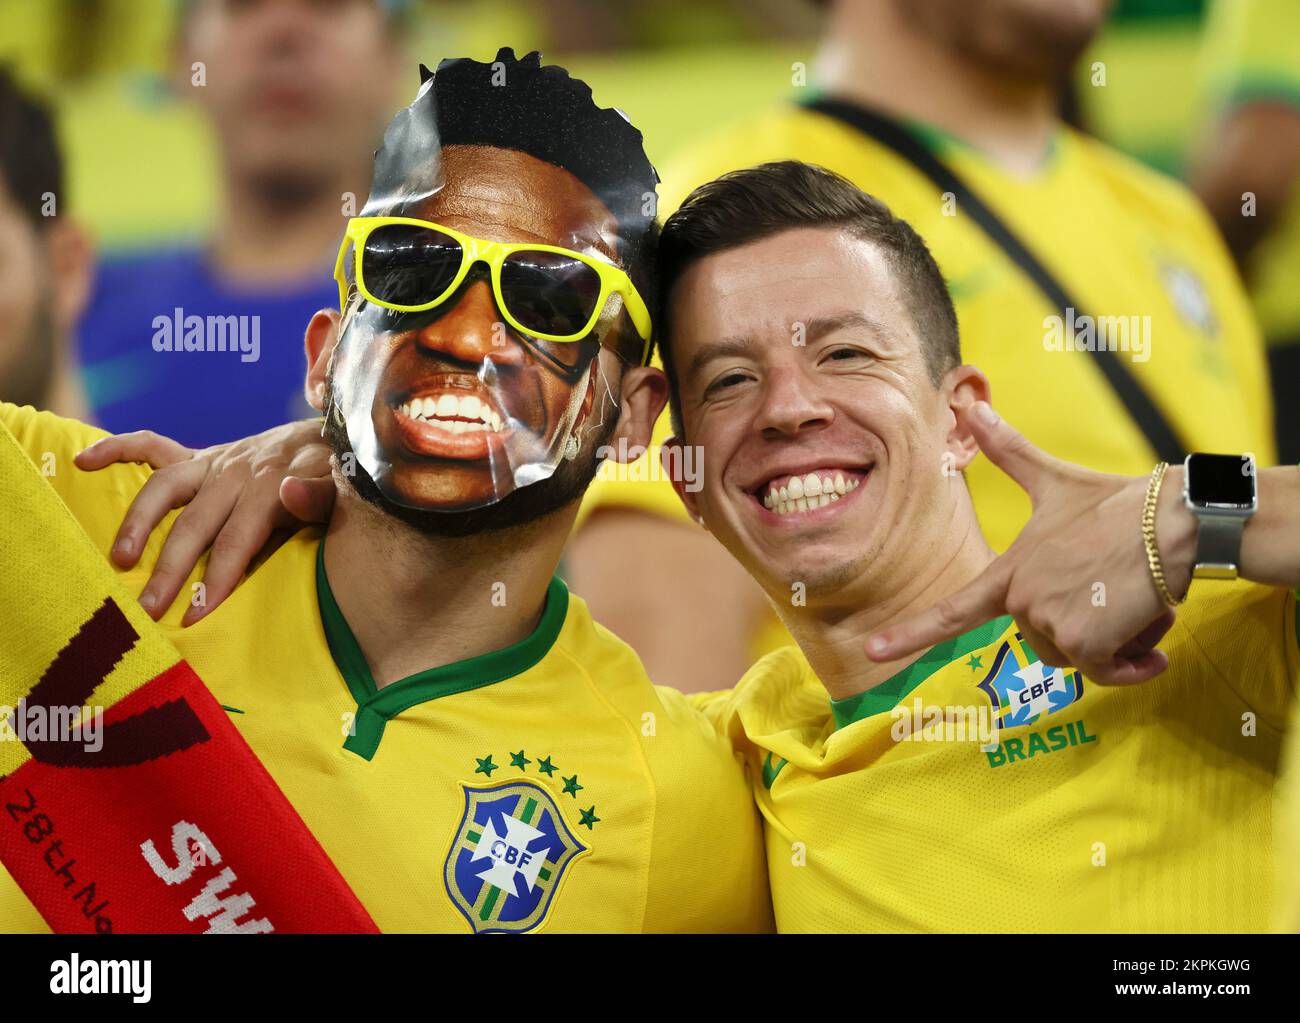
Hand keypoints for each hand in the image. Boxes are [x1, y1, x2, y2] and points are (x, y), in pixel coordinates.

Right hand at [75, 419, 336, 624]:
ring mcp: (214, 463)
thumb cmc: (336, 477)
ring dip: (138, 523)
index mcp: (269, 489)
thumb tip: (290, 493)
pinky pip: (152, 446)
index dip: (218, 578)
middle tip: (148, 609)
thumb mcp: (340, 488)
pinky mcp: (201, 456)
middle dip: (171, 569)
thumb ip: (321, 496)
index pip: (238, 540)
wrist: (334, 437)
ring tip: (119, 560)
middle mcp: (235, 474)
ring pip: (164, 490)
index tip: (196, 615)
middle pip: (195, 525)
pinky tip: (83, 462)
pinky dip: (116, 449)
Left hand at [864, 402, 1195, 684]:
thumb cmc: (1119, 504)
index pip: (953, 610)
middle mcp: (1022, 599)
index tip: (872, 650)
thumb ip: (1009, 452)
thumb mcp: (1055, 480)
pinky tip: (1153, 648)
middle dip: (1083, 626)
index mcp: (1011, 571)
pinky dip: (1134, 666)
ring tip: (1128, 598)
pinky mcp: (1086, 640)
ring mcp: (1050, 619)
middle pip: (1043, 641)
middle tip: (1111, 588)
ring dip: (1111, 641)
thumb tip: (971, 402)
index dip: (911, 633)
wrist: (1175, 519)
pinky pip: (1106, 672)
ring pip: (1076, 657)